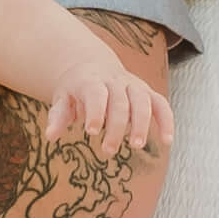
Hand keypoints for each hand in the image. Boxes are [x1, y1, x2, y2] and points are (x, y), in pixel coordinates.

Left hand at [27, 28, 169, 162]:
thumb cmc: (75, 89)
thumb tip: (51, 136)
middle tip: (108, 151)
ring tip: (137, 145)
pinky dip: (167, 121)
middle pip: (120, 102)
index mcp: (91, 81)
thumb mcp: (62, 99)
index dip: (95, 112)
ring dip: (142, 124)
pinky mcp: (148, 93)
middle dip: (116, 127)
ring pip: (143, 101)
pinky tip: (167, 141)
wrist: (92, 67)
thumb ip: (58, 116)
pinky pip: (161, 105)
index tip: (91, 132)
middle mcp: (115, 81)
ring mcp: (134, 86)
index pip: (96, 94)